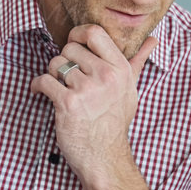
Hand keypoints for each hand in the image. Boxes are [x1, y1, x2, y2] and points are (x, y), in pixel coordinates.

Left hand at [29, 25, 155, 187]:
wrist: (105, 157)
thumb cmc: (115, 122)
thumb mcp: (131, 90)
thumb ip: (138, 62)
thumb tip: (153, 40)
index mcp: (120, 69)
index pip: (95, 32)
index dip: (78, 34)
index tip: (74, 44)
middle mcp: (105, 76)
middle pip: (70, 48)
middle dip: (64, 61)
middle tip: (67, 77)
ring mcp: (87, 90)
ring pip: (55, 64)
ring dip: (52, 75)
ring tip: (59, 88)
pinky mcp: (68, 103)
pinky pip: (44, 81)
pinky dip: (37, 86)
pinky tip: (40, 92)